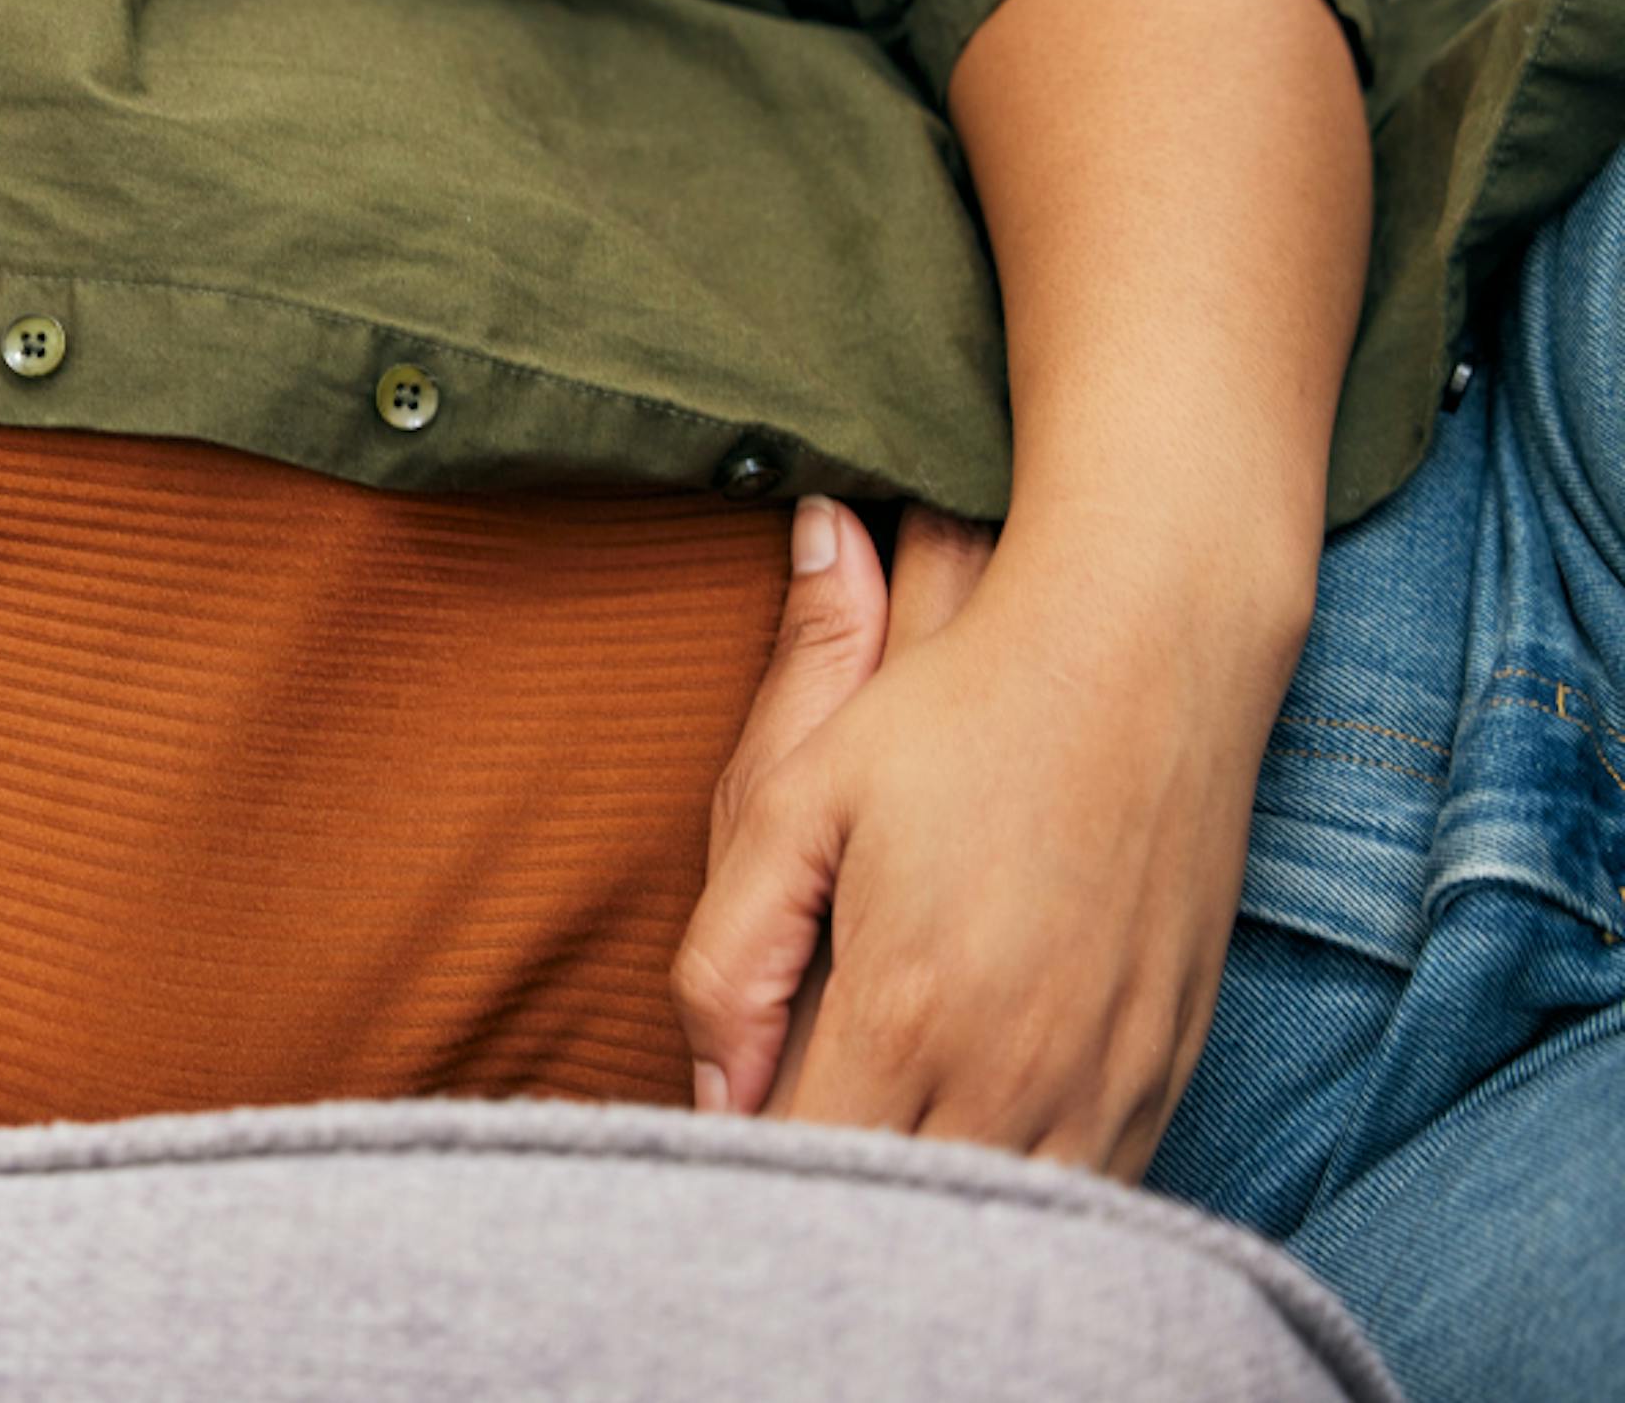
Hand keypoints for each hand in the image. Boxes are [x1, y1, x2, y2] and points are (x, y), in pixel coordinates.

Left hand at [673, 497, 1285, 1177]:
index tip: (718, 1167)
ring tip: (872, 1173)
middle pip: (900, 1217)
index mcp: (908, 1011)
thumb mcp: (798, 798)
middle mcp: (1016, 1068)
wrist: (1145, 653)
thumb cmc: (954, 714)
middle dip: (832, 1213)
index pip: (804, 1169)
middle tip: (784, 1174)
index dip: (748, 1183)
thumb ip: (733, 957)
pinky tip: (972, 1150)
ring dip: (931, 1210)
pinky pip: (1093, 1193)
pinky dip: (1023, 1196)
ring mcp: (1107, 1079)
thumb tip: (713, 1093)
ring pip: (1003, 1224)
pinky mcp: (1166, 1070)